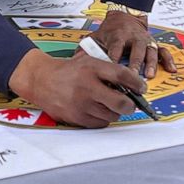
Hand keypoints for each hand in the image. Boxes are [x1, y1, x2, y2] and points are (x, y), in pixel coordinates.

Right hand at [8, 49, 144, 126]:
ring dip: (115, 111)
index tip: (141, 88)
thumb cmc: (69, 71)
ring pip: (112, 115)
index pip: (122, 76)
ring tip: (108, 104)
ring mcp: (81, 103)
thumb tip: (132, 84)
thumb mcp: (87, 61)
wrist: (41, 80)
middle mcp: (87, 86)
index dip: (136, 83)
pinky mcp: (76, 117)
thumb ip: (107, 70)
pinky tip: (96, 109)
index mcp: (92, 68)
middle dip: (130, 105)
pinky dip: (103, 118)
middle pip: (121, 102)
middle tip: (130, 103)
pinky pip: (100, 123)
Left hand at [89, 10, 176, 78]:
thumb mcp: (97, 37)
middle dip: (134, 63)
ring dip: (151, 63)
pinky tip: (171, 70)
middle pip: (136, 50)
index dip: (114, 58)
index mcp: (118, 36)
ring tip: (149, 76)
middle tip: (132, 78)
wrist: (125, 16)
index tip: (112, 70)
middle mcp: (134, 37)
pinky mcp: (154, 43)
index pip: (116, 47)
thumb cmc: (110, 31)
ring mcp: (145, 40)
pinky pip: (164, 51)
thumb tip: (75, 62)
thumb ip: (87, 49)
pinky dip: (168, 60)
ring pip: (150, 51)